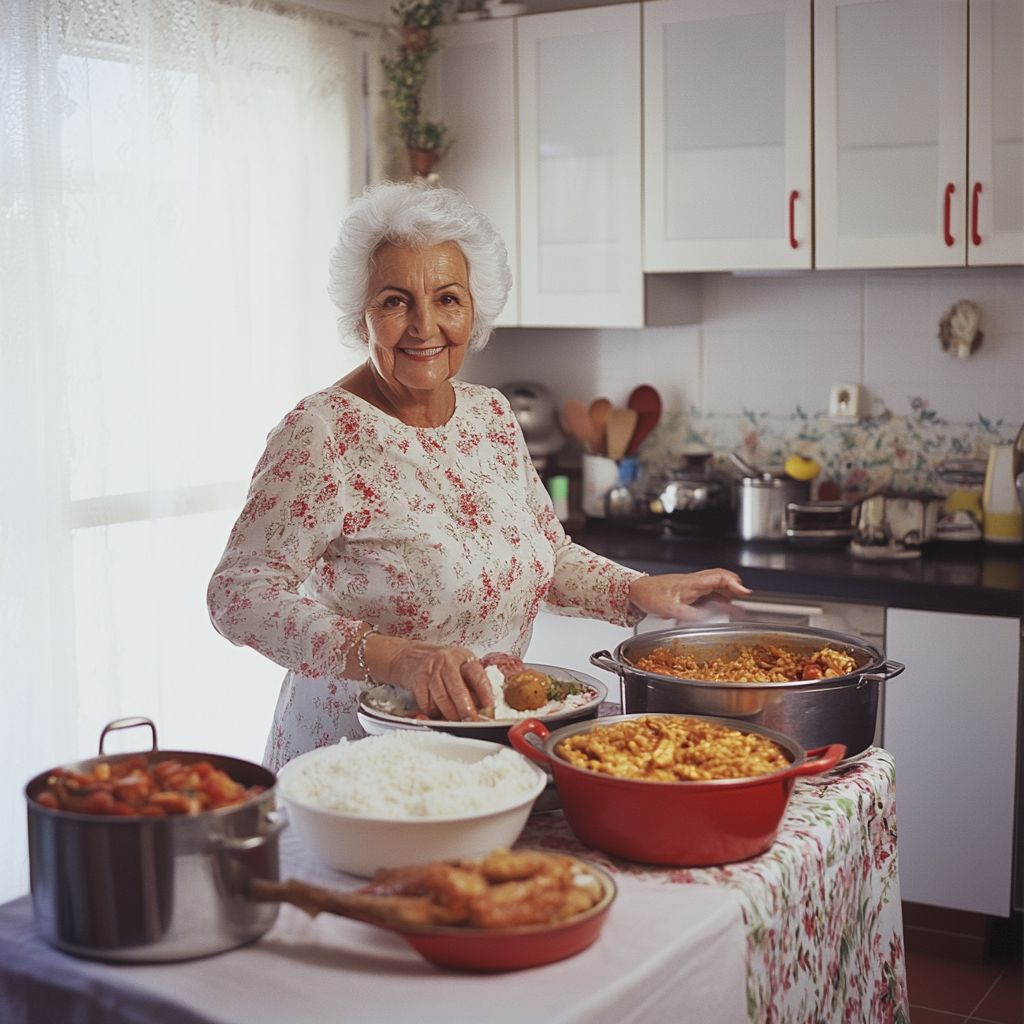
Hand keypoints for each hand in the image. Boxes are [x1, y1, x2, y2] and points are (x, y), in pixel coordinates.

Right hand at [365, 635, 494, 721]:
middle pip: (458, 689)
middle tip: (473, 721)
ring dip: (450, 714)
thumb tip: (485, 706)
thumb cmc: (439, 663)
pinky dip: (434, 712)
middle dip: (466, 710)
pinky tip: (438, 711)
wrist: (407, 656)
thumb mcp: (459, 665)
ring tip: (456, 720)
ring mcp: (431, 671)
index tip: (490, 706)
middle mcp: (447, 662)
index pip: (477, 675)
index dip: (485, 692)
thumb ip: (472, 681)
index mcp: (463, 657)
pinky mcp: (417, 682)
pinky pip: (427, 703)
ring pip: (442, 699)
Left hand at [628, 570, 750, 622]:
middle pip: (721, 579)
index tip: (745, 593)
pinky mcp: (686, 592)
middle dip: (735, 587)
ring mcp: (691, 587)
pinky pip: (706, 593)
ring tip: (737, 606)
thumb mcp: (669, 609)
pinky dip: (716, 599)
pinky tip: (717, 608)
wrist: (634, 591)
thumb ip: (689, 615)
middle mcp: (694, 582)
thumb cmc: (649, 595)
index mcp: (693, 583)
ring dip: (727, 594)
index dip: (735, 584)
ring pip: (714, 586)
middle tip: (745, 597)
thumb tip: (707, 618)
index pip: (720, 578)